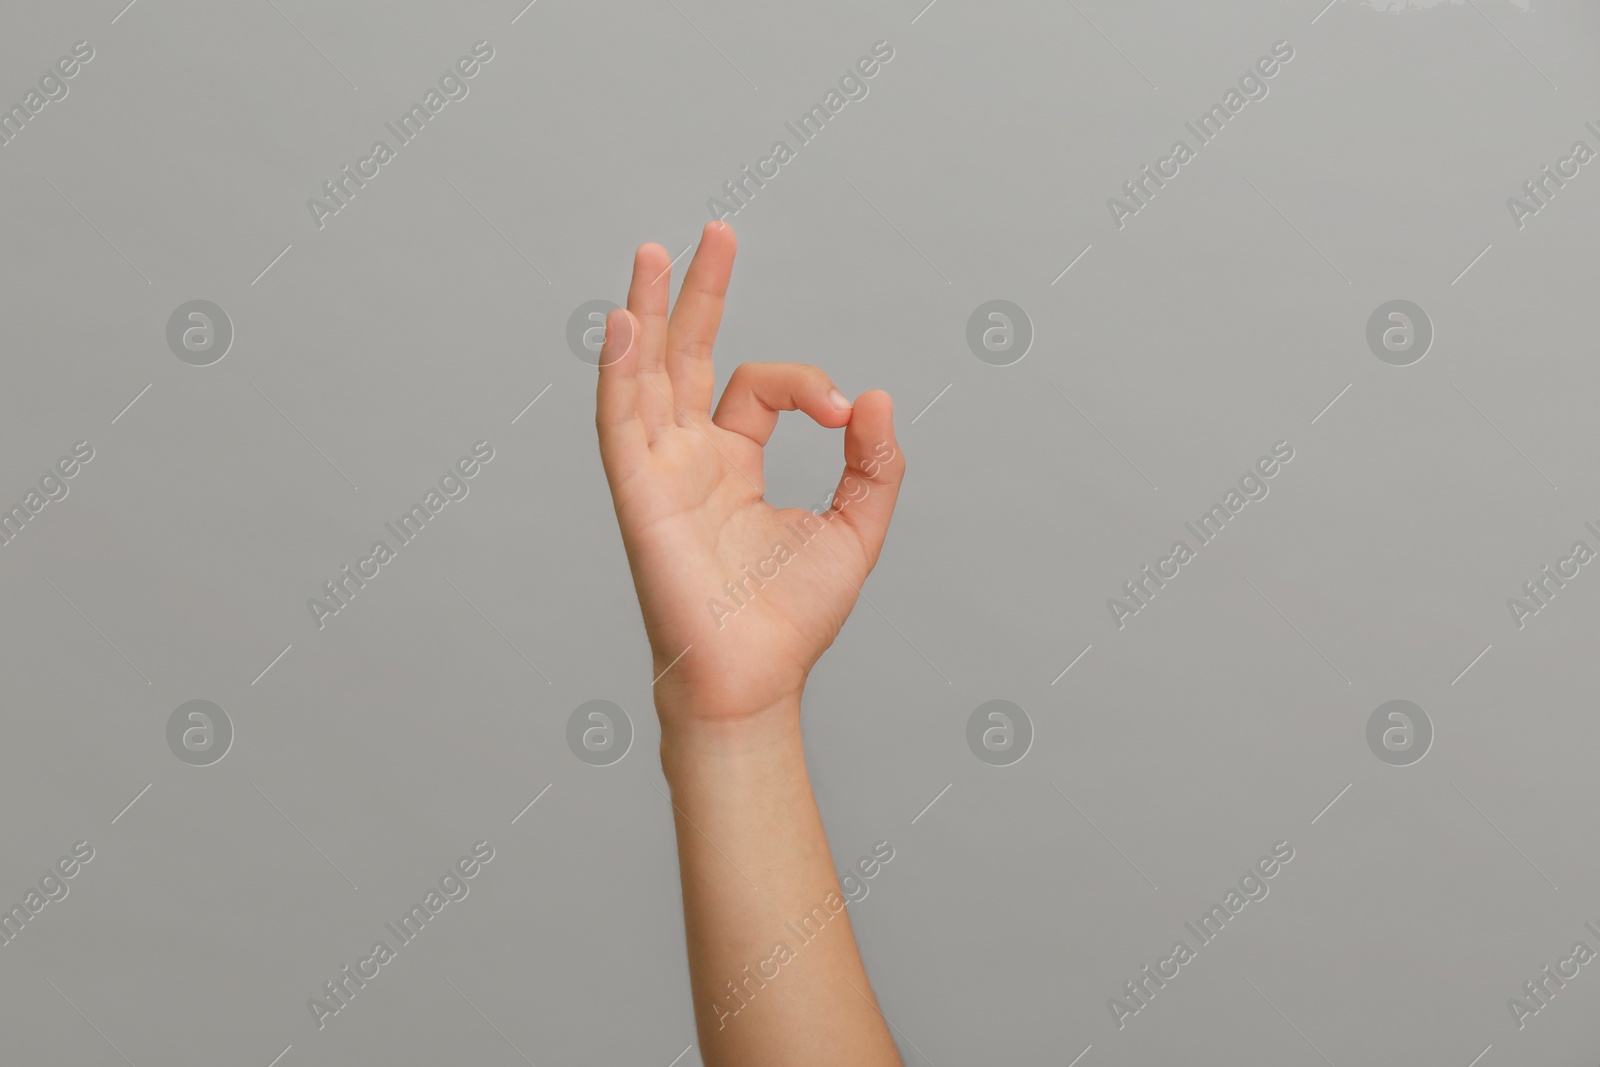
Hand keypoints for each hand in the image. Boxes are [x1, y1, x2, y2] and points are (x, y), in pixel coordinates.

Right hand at [594, 222, 905, 728]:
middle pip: (684, 358)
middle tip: (714, 232)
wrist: (756, 679)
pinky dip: (620, 372)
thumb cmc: (793, 620)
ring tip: (652, 252)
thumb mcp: (855, 529)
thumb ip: (873, 464)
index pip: (756, 387)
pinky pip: (619, 423)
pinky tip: (625, 321)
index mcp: (733, 464)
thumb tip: (876, 397)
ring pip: (644, 376)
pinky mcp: (638, 496)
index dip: (803, 382)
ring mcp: (658, 473)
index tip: (843, 411)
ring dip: (645, 312)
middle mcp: (689, 459)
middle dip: (697, 293)